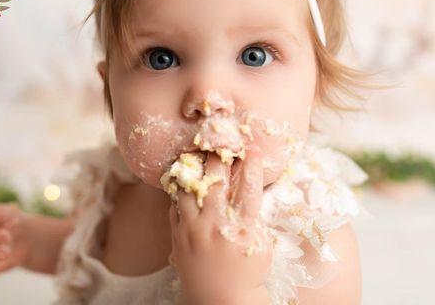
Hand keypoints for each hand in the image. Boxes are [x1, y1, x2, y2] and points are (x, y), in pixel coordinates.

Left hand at [168, 150, 272, 304]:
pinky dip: (180, 193)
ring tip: (195, 158)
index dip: (252, 167)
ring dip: (192, 172)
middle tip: (219, 145)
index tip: (252, 151)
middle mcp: (216, 227)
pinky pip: (174, 206)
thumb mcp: (260, 244)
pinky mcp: (178, 237)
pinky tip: (184, 184)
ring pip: (188, 190)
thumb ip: (255, 215)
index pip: (249, 190)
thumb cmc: (247, 272)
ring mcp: (193, 232)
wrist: (221, 300)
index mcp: (243, 230)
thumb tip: (249, 184)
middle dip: (218, 159)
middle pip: (215, 183)